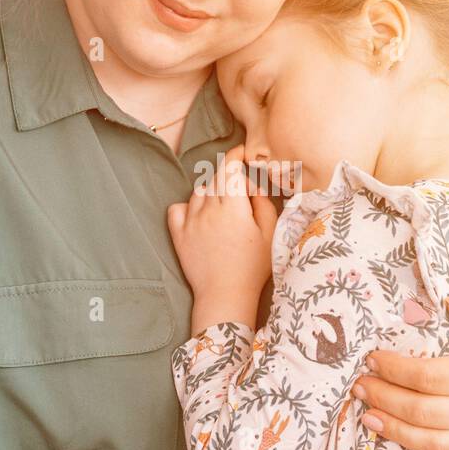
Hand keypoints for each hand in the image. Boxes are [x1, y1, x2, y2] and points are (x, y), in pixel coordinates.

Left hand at [167, 144, 276, 313]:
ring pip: (199, 191)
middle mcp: (208, 208)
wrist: (225, 296)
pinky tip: (199, 216)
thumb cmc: (253, 268)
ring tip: (225, 209)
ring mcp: (190, 221)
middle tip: (242, 190)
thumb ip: (263, 203)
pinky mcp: (178, 235)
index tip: (243, 153)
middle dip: (229, 174)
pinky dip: (187, 206)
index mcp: (233, 205)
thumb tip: (251, 186)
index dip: (237, 154)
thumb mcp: (270, 233)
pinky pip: (177, 208)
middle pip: (215, 176)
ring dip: (212, 191)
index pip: (230, 166)